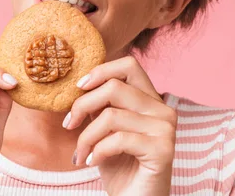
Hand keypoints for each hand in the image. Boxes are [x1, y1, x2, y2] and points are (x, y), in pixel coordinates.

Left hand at [64, 56, 175, 195]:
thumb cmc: (119, 168)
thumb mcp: (104, 130)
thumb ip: (100, 106)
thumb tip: (81, 83)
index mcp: (151, 100)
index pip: (129, 65)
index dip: (100, 71)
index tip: (78, 88)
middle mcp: (163, 110)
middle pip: (114, 87)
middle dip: (82, 105)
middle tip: (68, 125)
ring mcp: (165, 129)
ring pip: (111, 116)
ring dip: (86, 137)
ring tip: (80, 154)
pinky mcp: (163, 149)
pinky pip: (118, 139)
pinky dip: (97, 151)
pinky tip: (92, 162)